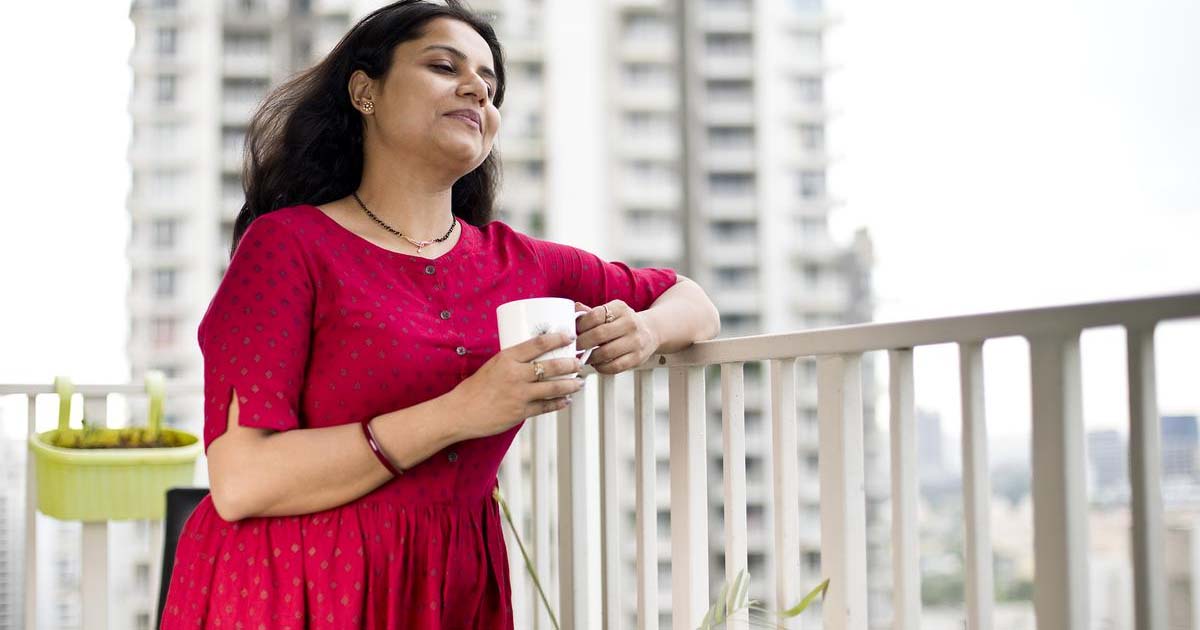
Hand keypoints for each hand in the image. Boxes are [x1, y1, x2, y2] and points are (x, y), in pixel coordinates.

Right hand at [450, 332, 585, 439]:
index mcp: (507, 358)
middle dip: (570, 364)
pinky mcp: (520, 412)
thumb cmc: (475, 389)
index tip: (569, 336)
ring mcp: (519, 394)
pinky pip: (546, 407)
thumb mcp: (493, 366)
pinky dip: (559, 403)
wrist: (460, 412)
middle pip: (551, 366)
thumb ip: (513, 362)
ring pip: (553, 388)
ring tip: (579, 382)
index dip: (557, 338)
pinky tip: (566, 400)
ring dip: (570, 385)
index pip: (538, 343)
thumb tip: (534, 358)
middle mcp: (515, 374)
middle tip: (579, 362)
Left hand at [574, 300, 660, 374]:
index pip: (595, 315)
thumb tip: (575, 308)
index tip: (573, 332)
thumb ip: (591, 312)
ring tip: (584, 356)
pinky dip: (601, 367)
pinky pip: (614, 366)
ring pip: (605, 353)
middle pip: (598, 335)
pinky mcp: (637, 358)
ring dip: (590, 357)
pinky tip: (597, 363)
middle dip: (581, 343)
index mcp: (620, 308)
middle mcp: (630, 323)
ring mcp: (635, 341)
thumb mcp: (610, 312)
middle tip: (574, 347)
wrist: (650, 332)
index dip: (580, 325)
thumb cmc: (622, 323)